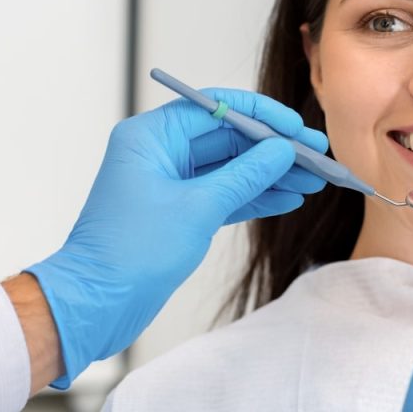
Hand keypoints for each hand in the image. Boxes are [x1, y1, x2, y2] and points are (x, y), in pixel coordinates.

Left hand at [26, 89, 326, 387]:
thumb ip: (244, 175)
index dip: (262, 115)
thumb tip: (281, 150)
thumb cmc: (130, 252)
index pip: (216, 107)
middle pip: (227, 137)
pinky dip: (253, 197)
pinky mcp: (177, 213)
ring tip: (314, 180)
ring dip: (270, 175)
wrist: (95, 304)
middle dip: (273, 149)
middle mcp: (158, 152)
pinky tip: (288, 198)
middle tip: (317, 157)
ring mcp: (168, 183)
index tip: (298, 129)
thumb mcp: (197, 209)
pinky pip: (223, 195)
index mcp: (150, 136)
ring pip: (229, 169)